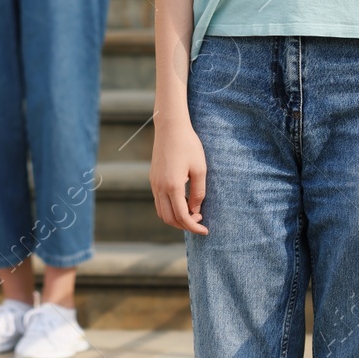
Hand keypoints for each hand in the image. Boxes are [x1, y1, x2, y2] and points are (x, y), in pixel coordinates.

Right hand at [149, 114, 208, 234]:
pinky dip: (170, 208)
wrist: (170, 127)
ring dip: (176, 218)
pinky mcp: (153, 178)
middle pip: (169, 219)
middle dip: (185, 225)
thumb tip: (196, 211)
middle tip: (200, 221)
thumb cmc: (188, 145)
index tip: (205, 230)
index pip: (182, 216)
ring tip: (192, 212)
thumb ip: (198, 192)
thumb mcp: (200, 169)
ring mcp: (154, 183)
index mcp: (172, 186)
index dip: (194, 227)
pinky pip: (159, 201)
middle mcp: (160, 187)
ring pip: (162, 212)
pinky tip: (183, 202)